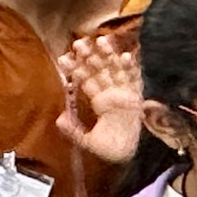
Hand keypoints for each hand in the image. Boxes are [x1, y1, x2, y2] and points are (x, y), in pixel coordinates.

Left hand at [54, 32, 144, 164]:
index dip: (76, 69)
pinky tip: (126, 55)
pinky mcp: (137, 97)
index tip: (64, 58)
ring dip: (109, 55)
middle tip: (78, 43)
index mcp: (100, 102)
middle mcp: (112, 94)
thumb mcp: (87, 141)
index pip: (87, 81)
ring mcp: (125, 94)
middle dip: (90, 56)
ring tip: (100, 40)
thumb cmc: (110, 150)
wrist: (128, 156)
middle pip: (100, 70)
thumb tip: (59, 118)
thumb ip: (73, 130)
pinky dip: (131, 68)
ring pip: (116, 70)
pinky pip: (134, 79)